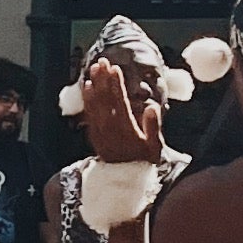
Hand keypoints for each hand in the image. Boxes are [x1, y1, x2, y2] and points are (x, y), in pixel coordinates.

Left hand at [76, 53, 161, 170]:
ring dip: (94, 84)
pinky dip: (87, 99)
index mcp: (125, 127)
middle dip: (103, 78)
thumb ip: (153, 126)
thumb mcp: (154, 147)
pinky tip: (87, 87)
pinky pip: (89, 113)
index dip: (116, 84)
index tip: (115, 69)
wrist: (125, 181)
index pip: (119, 100)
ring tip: (93, 69)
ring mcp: (100, 131)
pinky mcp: (94, 134)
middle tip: (102, 61)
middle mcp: (109, 127)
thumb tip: (151, 107)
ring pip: (94, 103)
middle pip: (104, 98)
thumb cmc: (143, 161)